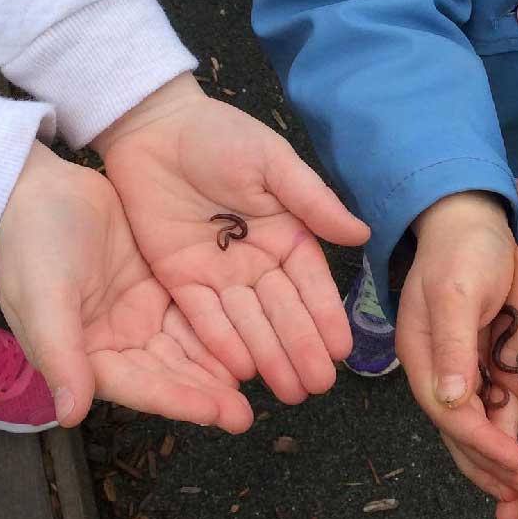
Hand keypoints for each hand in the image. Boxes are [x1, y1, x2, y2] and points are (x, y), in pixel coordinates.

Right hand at [0, 141, 252, 430]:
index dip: (175, 400)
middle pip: (167, 375)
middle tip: (244, 418)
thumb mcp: (43, 296)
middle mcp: (115, 345)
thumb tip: (69, 415)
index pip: (136, 386)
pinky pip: (194, 318)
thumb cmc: (32, 242)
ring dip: (217, 371)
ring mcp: (140, 318)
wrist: (41, 188)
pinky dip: (218, 333)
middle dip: (205, 396)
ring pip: (185, 350)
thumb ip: (59, 354)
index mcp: (84, 356)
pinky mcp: (158, 292)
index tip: (214, 413)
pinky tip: (250, 344)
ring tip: (256, 389)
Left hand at [91, 73, 369, 403]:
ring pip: (248, 323)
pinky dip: (222, 343)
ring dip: (268, 357)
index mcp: (287, 235)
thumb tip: (362, 234)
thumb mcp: (274, 163)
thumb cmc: (220, 136)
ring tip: (288, 391)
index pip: (311, 285)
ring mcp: (219, 274)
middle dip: (300, 349)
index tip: (342, 351)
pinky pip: (203, 316)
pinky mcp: (180, 279)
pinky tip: (241, 371)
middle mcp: (257, 262)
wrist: (154, 127)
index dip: (326, 318)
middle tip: (316, 386)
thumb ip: (314, 202)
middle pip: (282, 312)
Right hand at [396, 192, 517, 500]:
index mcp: (422, 355)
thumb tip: (448, 400)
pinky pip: (490, 409)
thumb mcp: (456, 290)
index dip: (483, 448)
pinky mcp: (475, 362)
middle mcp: (434, 369)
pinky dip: (509, 435)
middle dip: (491, 468)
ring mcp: (454, 367)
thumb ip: (452, 344)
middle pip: (460, 432)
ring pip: (475, 428)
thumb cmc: (462, 249)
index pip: (450, 415)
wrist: (468, 217)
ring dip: (500, 462)